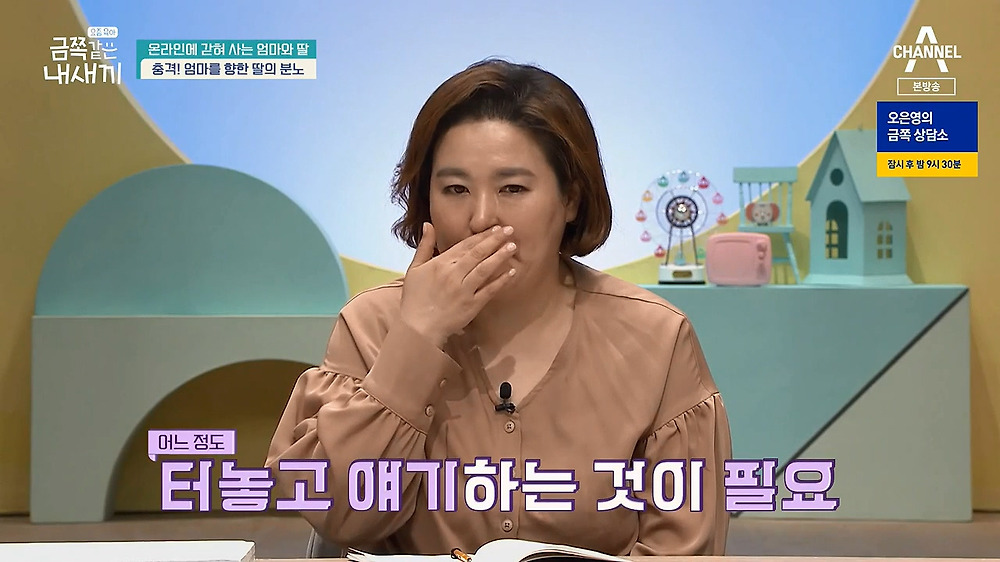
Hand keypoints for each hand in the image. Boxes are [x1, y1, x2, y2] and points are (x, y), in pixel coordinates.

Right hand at [400, 223, 517, 347]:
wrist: (418, 328)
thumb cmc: (415, 298)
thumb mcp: (414, 269)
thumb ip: (424, 245)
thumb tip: (428, 224)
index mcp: (440, 264)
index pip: (465, 245)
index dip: (482, 235)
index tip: (495, 228)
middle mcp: (453, 275)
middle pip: (478, 253)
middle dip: (495, 240)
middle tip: (509, 230)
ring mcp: (464, 290)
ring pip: (485, 269)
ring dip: (500, 256)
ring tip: (512, 246)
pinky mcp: (472, 305)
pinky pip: (489, 290)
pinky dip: (501, 281)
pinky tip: (511, 272)